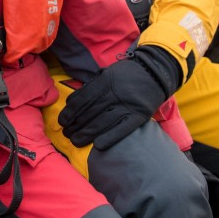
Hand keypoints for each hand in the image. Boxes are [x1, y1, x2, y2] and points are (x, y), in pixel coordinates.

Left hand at [59, 45, 179, 150]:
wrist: (156, 72)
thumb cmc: (128, 74)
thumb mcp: (108, 72)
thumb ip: (92, 85)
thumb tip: (73, 101)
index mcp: (106, 81)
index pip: (83, 99)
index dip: (70, 112)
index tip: (62, 121)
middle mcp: (115, 93)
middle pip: (90, 112)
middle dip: (75, 124)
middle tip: (66, 133)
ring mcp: (128, 105)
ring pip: (103, 122)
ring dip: (87, 133)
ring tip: (76, 141)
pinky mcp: (139, 115)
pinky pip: (123, 129)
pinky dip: (110, 137)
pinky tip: (98, 145)